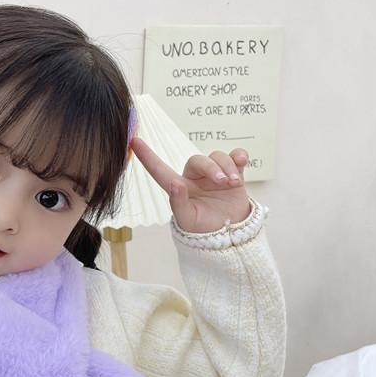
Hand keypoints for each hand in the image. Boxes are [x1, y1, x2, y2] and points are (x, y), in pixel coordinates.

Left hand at [130, 138, 250, 232]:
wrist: (230, 235)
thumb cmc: (203, 229)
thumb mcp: (187, 220)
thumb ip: (178, 203)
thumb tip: (175, 185)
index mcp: (178, 188)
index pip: (159, 170)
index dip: (147, 156)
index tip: (133, 141)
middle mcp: (194, 178)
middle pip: (199, 160)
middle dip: (211, 168)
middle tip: (222, 183)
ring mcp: (214, 174)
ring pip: (218, 156)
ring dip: (227, 167)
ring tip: (233, 183)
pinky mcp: (233, 174)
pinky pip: (235, 156)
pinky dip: (239, 156)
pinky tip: (241, 161)